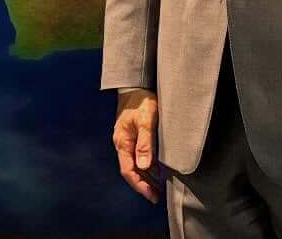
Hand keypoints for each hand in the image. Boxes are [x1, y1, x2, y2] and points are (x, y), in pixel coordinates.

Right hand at [112, 89, 160, 203]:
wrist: (136, 84)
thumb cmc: (141, 101)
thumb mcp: (146, 120)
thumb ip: (145, 142)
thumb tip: (144, 166)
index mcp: (122, 142)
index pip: (128, 171)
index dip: (139, 185)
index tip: (152, 196)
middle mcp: (122, 143)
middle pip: (131, 170)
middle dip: (143, 185)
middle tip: (157, 196)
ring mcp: (127, 139)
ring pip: (135, 164)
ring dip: (146, 177)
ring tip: (159, 187)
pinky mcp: (133, 135)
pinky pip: (138, 156)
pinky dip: (147, 166)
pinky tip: (157, 170)